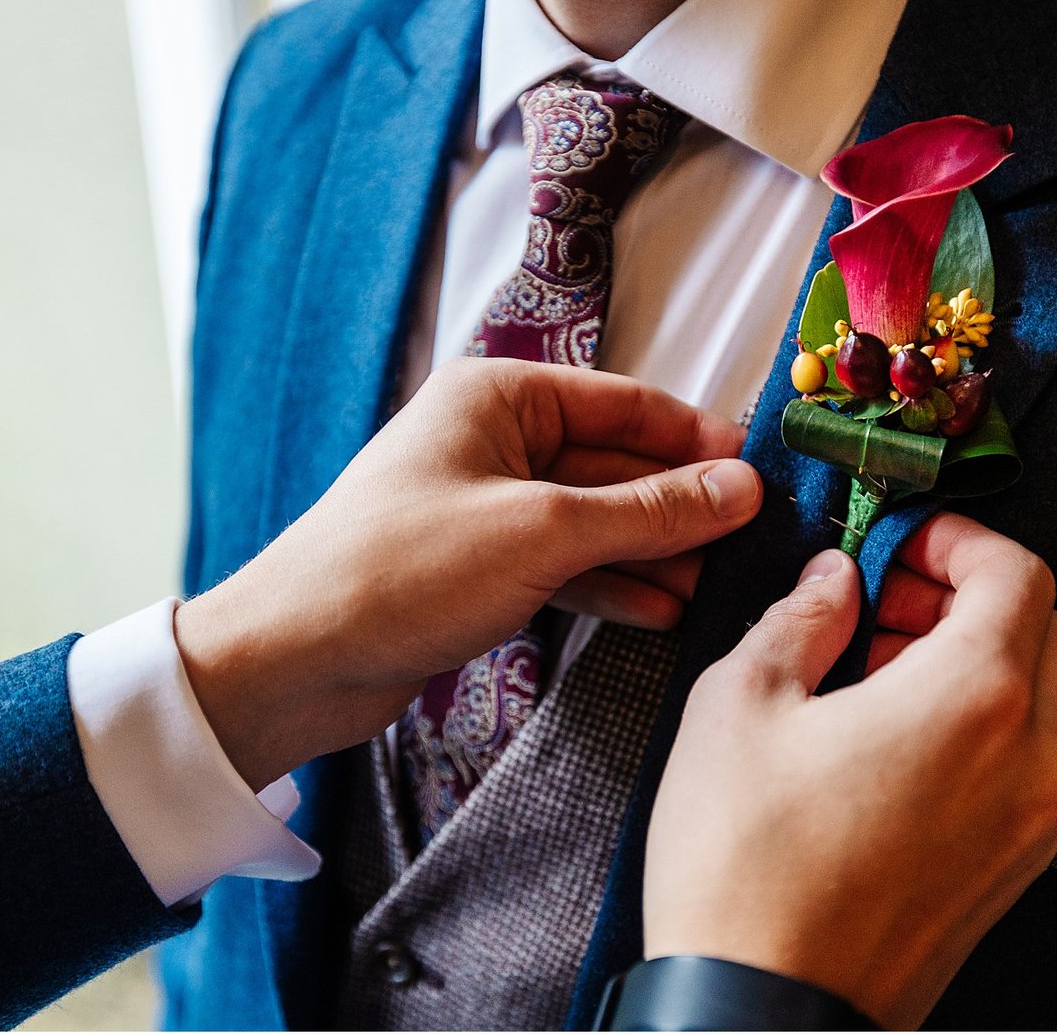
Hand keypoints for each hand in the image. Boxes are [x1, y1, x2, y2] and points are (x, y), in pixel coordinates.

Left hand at [174, 358, 761, 788]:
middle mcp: (492, 441)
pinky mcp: (480, 567)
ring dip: (654, 553)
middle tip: (752, 542)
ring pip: (594, 520)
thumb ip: (648, 509)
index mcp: (498, 397)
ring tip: (719, 587)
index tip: (761, 471)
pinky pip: (565, 564)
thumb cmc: (400, 570)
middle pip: (615, 463)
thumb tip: (740, 487)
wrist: (296, 658)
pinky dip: (611, 585)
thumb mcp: (542, 532)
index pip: (624, 403)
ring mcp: (487, 507)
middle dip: (680, 506)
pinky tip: (663, 611)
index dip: (696, 437)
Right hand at [643, 513, 1056, 1029]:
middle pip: (1039, 629)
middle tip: (880, 598)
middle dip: (962, 595)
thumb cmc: (745, 867)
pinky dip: (974, 724)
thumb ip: (799, 619)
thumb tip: (832, 582)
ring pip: (1036, 699)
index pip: (1018, 572)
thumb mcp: (741, 704)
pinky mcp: (1011, 871)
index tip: (901, 540)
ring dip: (968, 659)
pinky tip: (884, 740)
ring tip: (869, 670)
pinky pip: (1020, 764)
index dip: (958, 538)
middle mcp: (1031, 760)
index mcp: (976, 698)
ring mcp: (1031, 824)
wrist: (762, 1012)